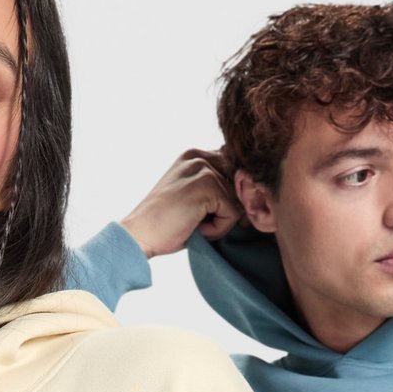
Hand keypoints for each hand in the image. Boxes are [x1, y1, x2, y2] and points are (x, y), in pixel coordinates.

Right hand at [120, 147, 242, 258]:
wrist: (138, 235)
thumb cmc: (165, 224)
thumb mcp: (192, 199)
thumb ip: (217, 189)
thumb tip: (254, 196)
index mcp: (195, 156)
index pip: (234, 171)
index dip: (230, 197)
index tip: (209, 214)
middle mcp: (200, 157)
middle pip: (240, 186)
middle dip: (228, 210)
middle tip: (200, 222)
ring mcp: (203, 169)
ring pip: (237, 202)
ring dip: (220, 222)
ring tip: (193, 224)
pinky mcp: (206, 185)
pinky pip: (232, 214)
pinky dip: (217, 230)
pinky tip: (194, 228)